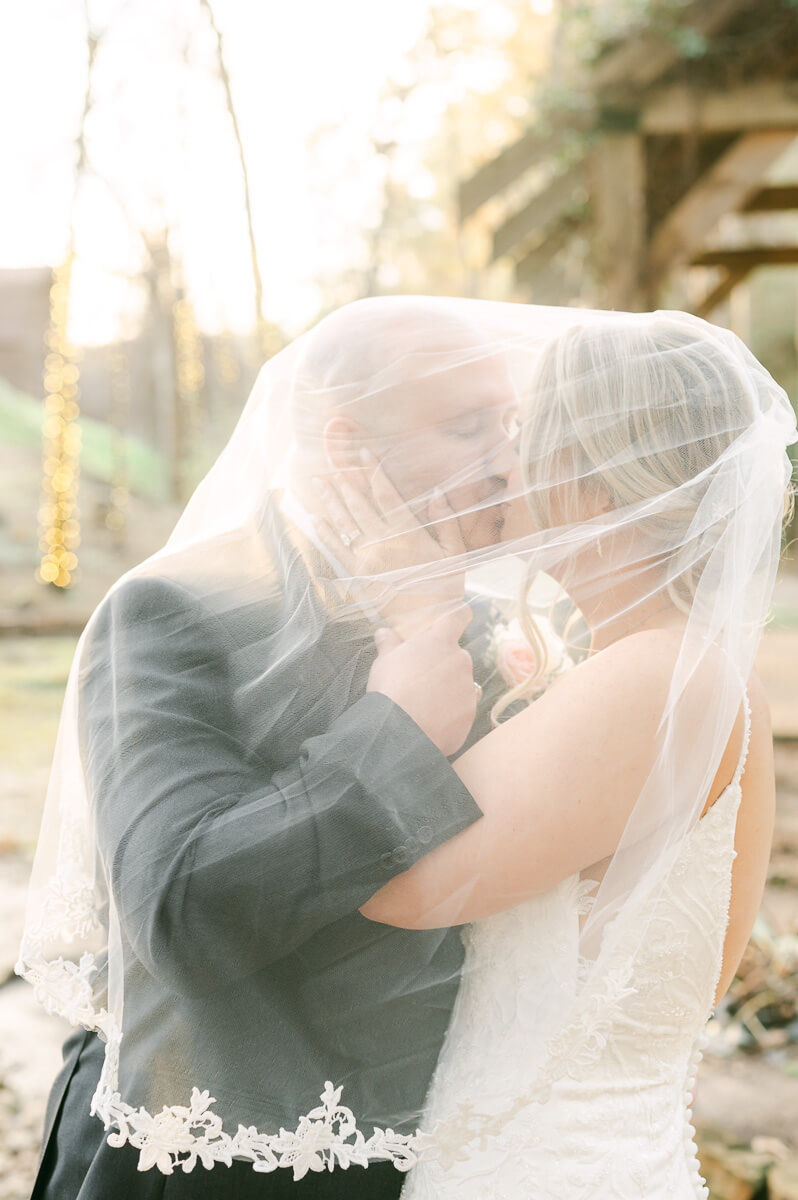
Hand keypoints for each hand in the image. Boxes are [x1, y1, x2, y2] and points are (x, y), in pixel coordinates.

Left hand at [312, 450, 466, 638]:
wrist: (424, 622)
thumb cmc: (444, 588)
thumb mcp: (455, 553)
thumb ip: (445, 521)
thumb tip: (437, 493)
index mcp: (407, 532)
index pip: (386, 494)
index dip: (374, 472)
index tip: (364, 454)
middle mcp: (383, 541)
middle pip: (359, 503)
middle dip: (346, 481)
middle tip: (333, 463)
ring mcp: (367, 557)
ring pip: (344, 522)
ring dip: (330, 501)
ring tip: (319, 482)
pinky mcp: (357, 574)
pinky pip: (337, 549)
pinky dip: (325, 533)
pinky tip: (317, 519)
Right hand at [366, 605, 476, 756]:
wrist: (400, 730)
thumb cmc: (391, 687)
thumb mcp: (384, 660)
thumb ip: (389, 643)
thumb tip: (384, 632)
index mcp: (441, 642)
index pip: (458, 617)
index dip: (456, 617)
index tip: (453, 621)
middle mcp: (461, 661)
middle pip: (455, 656)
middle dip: (441, 664)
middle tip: (419, 677)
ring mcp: (468, 689)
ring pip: (459, 683)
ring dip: (445, 689)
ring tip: (421, 704)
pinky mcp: (469, 714)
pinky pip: (460, 709)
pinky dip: (448, 713)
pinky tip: (429, 720)